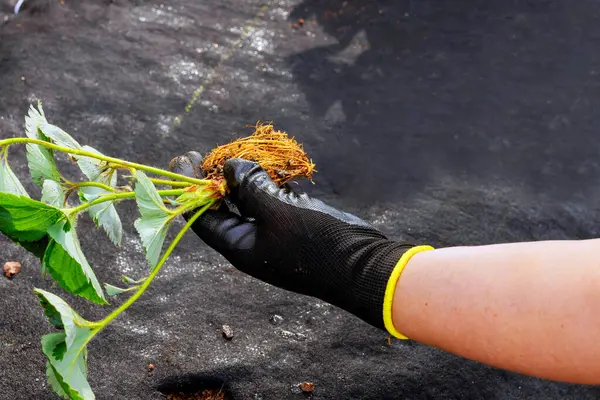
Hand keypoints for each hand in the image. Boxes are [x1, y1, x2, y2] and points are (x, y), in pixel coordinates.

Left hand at [169, 153, 429, 334]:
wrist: (362, 265)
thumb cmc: (316, 242)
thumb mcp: (278, 212)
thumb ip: (249, 188)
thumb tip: (228, 167)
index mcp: (240, 246)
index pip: (202, 218)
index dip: (190, 189)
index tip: (184, 159)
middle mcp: (252, 241)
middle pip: (224, 207)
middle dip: (215, 180)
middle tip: (208, 154)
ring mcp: (274, 233)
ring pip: (249, 201)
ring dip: (244, 178)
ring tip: (240, 154)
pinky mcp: (294, 224)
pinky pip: (272, 200)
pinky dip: (268, 182)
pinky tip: (270, 165)